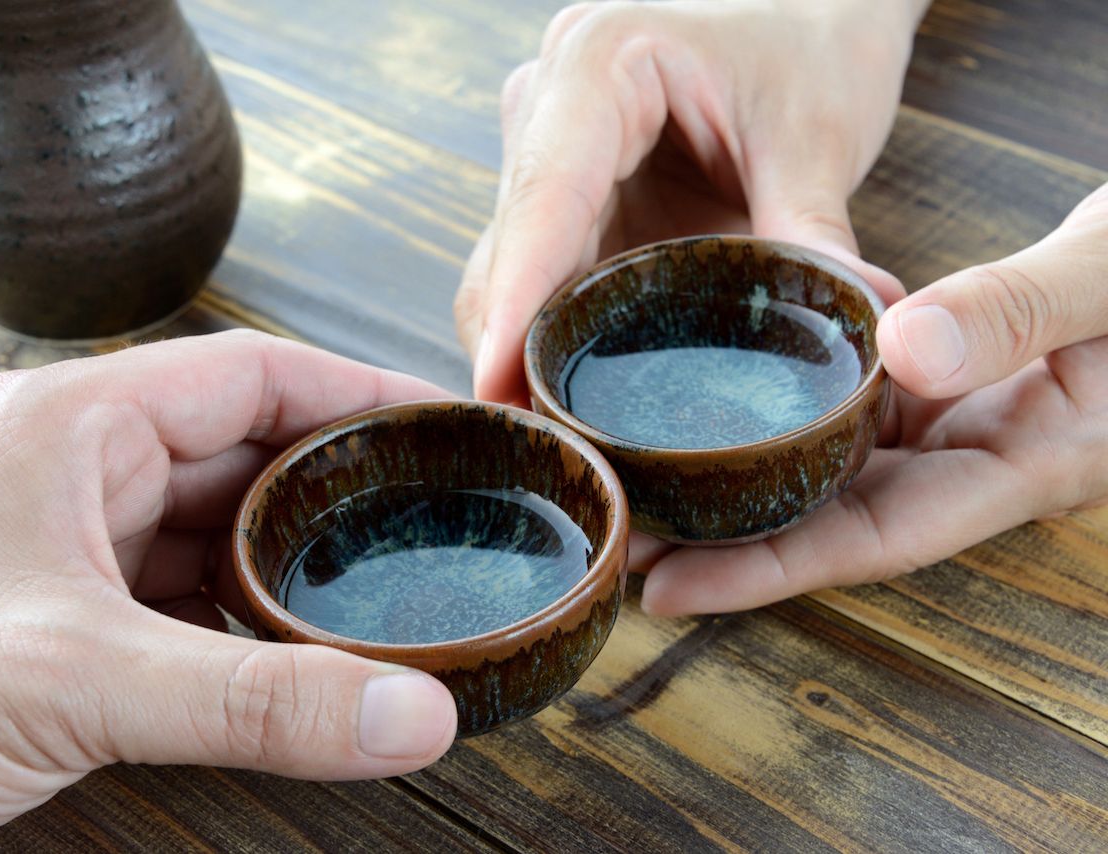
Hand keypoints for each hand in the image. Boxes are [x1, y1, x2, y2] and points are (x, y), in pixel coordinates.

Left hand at [0, 331, 457, 851]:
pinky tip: (297, 661)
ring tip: (384, 596)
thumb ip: (253, 699)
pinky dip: (245, 632)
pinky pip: (184, 608)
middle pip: (244, 458)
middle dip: (337, 494)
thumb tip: (409, 712)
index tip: (442, 426)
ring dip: (292, 572)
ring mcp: (69, 549)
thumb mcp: (74, 676)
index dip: (355, 391)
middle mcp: (76, 472)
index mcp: (73, 424)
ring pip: (217, 540)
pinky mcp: (62, 624)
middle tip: (435, 524)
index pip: (252, 374)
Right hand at [457, 0, 927, 403]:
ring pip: (507, 275)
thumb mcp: (817, 134)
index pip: (544, 195)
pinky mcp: (571, 203)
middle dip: (510, 351)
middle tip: (540, 447)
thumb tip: (863, 323)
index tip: (497, 384)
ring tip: (556, 443)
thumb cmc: (809, 43)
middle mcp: (551, 109)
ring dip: (525, 356)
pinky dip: (554, 343)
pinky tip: (577, 404)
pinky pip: (542, 283)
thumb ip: (815, 230)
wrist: (805, 13)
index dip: (517, 298)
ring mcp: (551, 156)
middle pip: (505, 250)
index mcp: (600, 65)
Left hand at [638, 183, 1107, 614]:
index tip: (672, 591)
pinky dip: (777, 412)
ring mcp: (954, 420)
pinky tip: (706, 405)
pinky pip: (845, 406)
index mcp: (1022, 464)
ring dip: (736, 476)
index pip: (874, 539)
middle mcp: (974, 458)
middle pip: (830, 516)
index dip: (771, 572)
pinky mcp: (939, 377)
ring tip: (634, 482)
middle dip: (726, 538)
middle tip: (617, 543)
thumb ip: (1023, 311)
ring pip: (827, 463)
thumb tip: (909, 353)